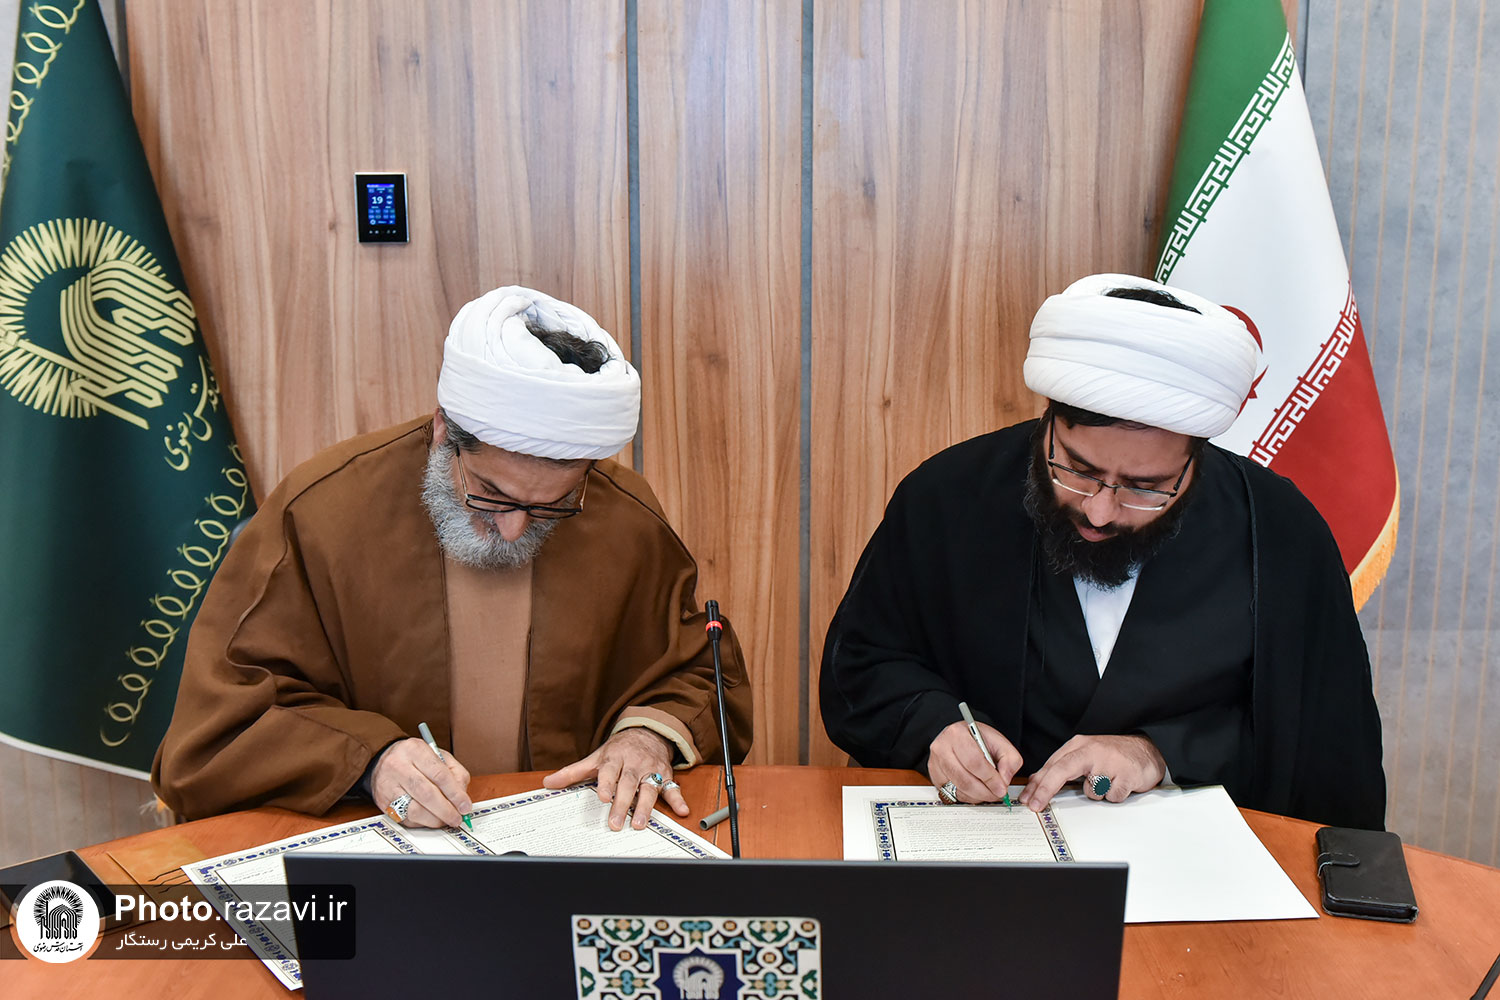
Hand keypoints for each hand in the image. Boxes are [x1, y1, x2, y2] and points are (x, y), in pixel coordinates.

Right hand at [370, 738, 473, 827]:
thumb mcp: (438, 755)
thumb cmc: (415, 759)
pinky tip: (431, 819)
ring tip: (446, 820)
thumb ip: (455, 773)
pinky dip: (423, 822)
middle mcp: (399, 766)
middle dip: (446, 810)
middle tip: (457, 818)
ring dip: (435, 819)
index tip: (465, 806)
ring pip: (415, 809)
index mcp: (415, 750)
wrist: (382, 760)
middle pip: (427, 793)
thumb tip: (462, 798)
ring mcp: (388, 785)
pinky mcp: (383, 802)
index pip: (439, 774)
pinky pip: (406, 818)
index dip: (455, 793)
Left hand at [543, 728, 685, 830]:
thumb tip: (548, 782)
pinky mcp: (666, 775)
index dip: (607, 783)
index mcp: (616, 757)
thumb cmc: (619, 749)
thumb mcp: (597, 757)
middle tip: (615, 823)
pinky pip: (673, 787)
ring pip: (650, 787)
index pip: (610, 770)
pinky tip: (683, 811)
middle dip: (623, 803)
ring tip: (639, 824)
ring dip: (646, 806)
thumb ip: (574, 772)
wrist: (648, 732)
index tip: (603, 797)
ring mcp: (652, 769)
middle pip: (629, 783)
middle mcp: (635, 763)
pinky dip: (679, 799)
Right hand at [926, 720, 1022, 802]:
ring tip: (988, 792)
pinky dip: (967, 797)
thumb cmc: (978, 739)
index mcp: (957, 734)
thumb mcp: (1000, 742)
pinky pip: (952, 794)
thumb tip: (1004, 780)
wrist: (961, 737)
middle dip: (985, 792)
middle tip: (997, 794)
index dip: (990, 779)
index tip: (1001, 788)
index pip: (974, 762)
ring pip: (958, 789)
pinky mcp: (934, 775)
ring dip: (977, 796)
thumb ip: (1010, 760)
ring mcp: (935, 762)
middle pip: (965, 779)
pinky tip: (975, 791)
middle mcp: (942, 747)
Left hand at [1019, 734, 1165, 810]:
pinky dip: (1114, 795)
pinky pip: (1111, 797)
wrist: (1147, 750)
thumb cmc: (1112, 754)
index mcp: (1079, 745)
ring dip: (1097, 793)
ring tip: (1107, 782)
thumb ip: (1062, 767)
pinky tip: (1119, 784)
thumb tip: (1037, 784)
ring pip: (1091, 792)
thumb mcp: (1084, 755)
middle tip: (1036, 806)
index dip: (1038, 784)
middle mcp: (1092, 751)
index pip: (1053, 765)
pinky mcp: (1126, 774)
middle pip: (1062, 770)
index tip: (1027, 799)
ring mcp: (1109, 762)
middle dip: (1046, 790)